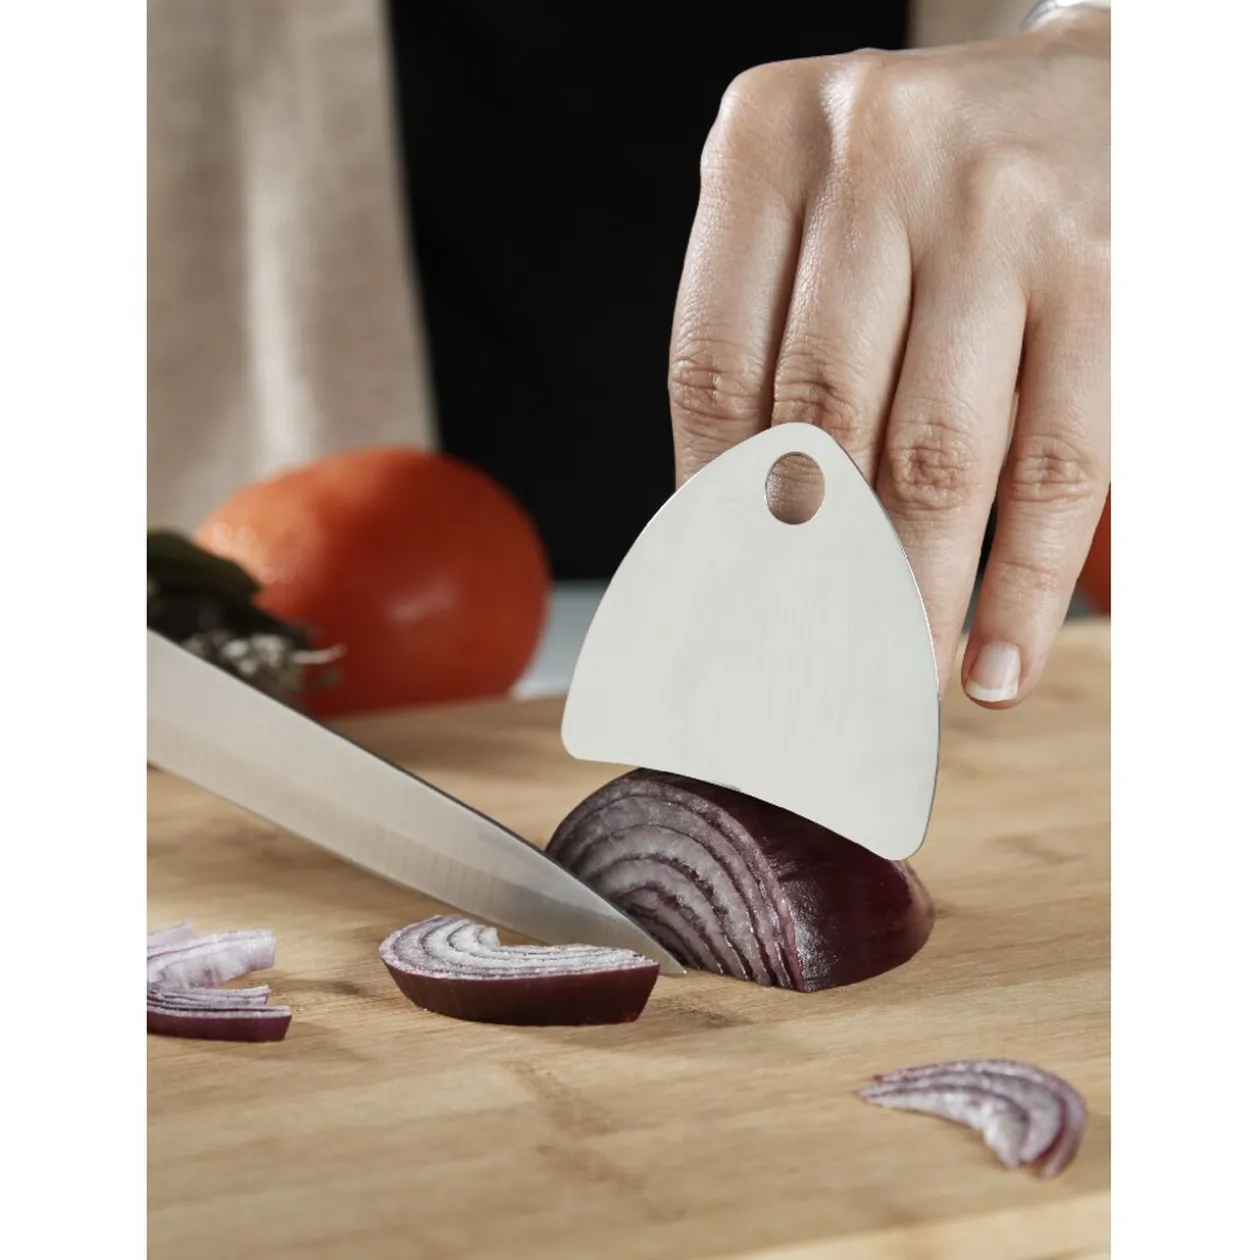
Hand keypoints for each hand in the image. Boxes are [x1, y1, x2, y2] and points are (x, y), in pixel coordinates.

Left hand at [668, 10, 1109, 706]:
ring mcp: (999, 210)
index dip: (705, 524)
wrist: (1104, 91)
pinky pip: (1058, 463)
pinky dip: (1022, 587)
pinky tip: (992, 666)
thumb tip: (725, 556)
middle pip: (817, 433)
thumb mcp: (825, 223)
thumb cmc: (933, 188)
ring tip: (882, 693)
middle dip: (801, 590)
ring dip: (905, 607)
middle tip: (786, 693)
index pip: (713, 375)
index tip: (707, 627)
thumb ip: (771, 354)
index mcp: (770, 145)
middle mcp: (878, 158)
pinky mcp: (1109, 267)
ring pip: (934, 461)